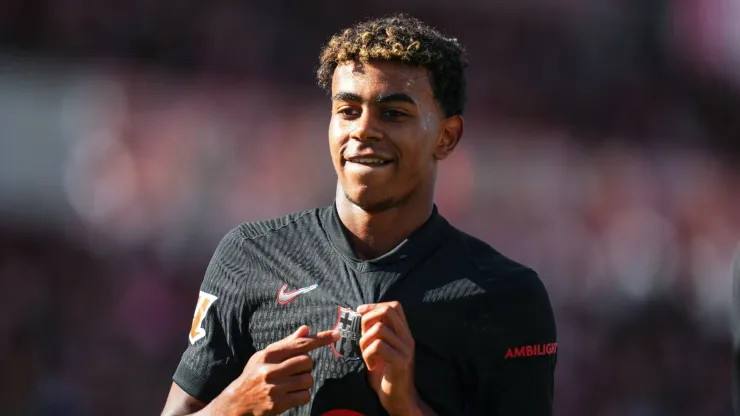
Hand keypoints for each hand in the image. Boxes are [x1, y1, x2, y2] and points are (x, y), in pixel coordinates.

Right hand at [211, 325, 338, 415]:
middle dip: (306, 366)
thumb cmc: (253, 376)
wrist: (236, 402)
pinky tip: (290, 395)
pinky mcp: (278, 404)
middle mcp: (271, 370)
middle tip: (294, 371)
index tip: (336, 334)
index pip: (300, 344)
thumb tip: (306, 329)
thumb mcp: (264, 356)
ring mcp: (274, 388)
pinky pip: (304, 396)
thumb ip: (286, 344)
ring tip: (290, 384)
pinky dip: (302, 395)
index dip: (320, 339)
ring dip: (304, 382)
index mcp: (269, 354)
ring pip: (308, 379)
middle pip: (307, 361)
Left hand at [357, 301, 419, 415]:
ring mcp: (406, 349)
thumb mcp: (380, 348)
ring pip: (379, 330)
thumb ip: (374, 332)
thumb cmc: (385, 374)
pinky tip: (371, 366)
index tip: (360, 313)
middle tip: (362, 335)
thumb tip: (361, 314)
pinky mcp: (401, 362)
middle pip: (388, 311)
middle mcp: (407, 338)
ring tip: (366, 355)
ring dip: (365, 342)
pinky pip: (378, 347)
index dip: (374, 306)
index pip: (394, 306)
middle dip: (368, 319)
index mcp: (404, 333)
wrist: (398, 399)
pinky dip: (368, 355)